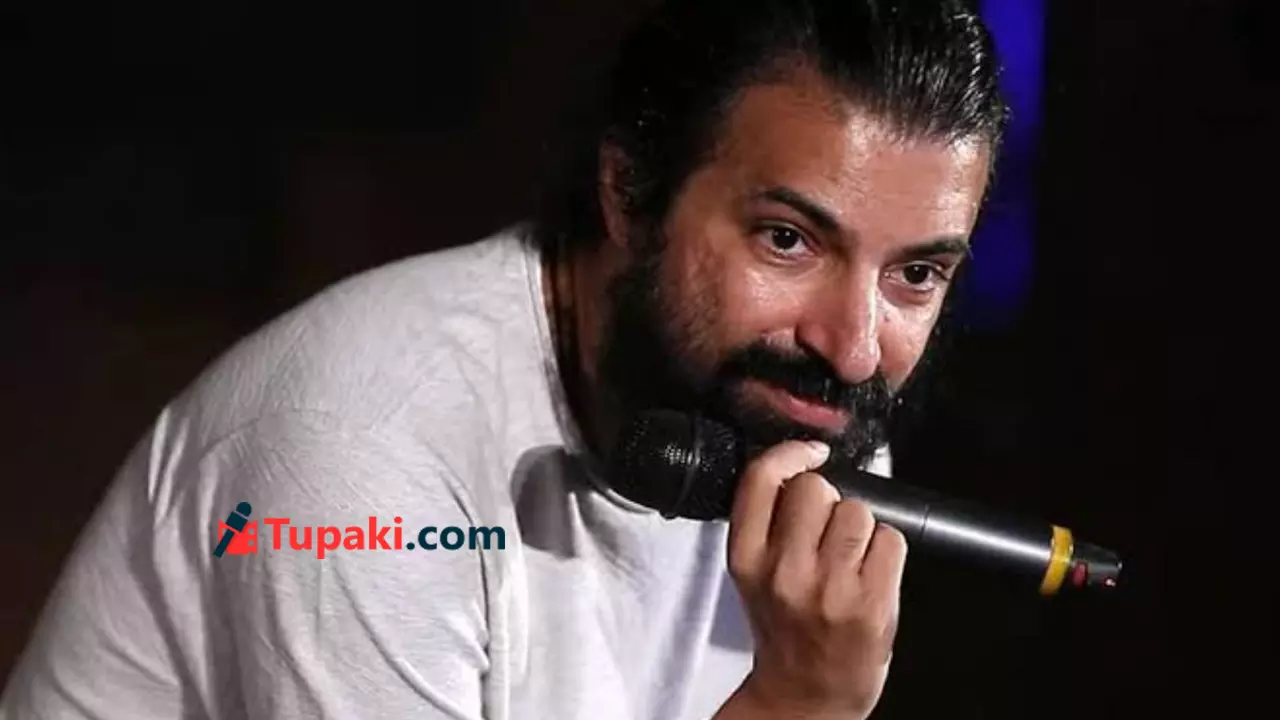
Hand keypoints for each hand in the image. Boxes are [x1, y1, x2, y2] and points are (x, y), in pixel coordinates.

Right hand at [714, 440, 907, 719]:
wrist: (806, 696)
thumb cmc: (785, 629)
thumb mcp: (755, 575)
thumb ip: (770, 524)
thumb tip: (808, 467)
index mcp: (747, 559)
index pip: (762, 480)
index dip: (791, 454)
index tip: (811, 454)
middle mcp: (784, 572)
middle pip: (817, 488)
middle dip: (830, 498)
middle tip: (828, 530)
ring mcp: (829, 588)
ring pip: (858, 511)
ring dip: (862, 525)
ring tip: (851, 556)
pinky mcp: (871, 604)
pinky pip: (890, 540)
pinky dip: (887, 550)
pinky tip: (871, 573)